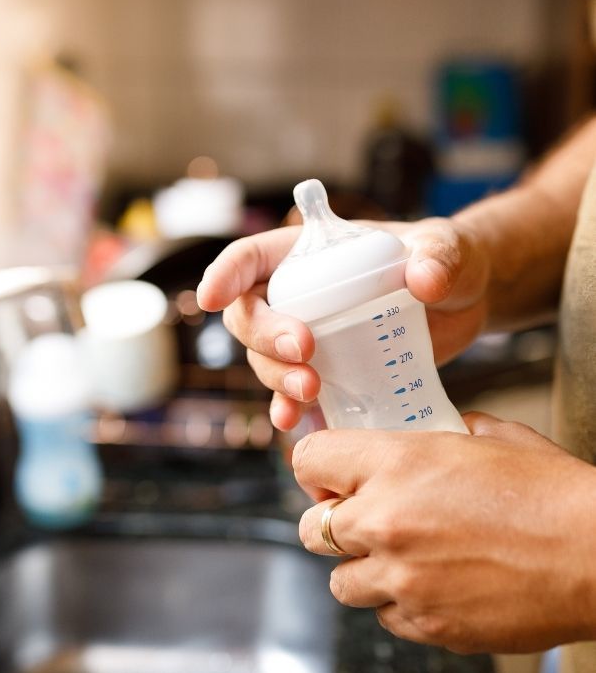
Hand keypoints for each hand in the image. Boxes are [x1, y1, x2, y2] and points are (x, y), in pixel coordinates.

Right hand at [196, 218, 490, 429]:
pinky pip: (293, 394)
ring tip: (313, 390)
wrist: (462, 303)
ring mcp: (306, 336)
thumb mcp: (448, 249)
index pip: (250, 258)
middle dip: (264, 338)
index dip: (224, 274)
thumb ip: (440, 256)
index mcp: (307, 253)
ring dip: (278, 379)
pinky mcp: (325, 372)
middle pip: (249, 316)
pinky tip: (302, 423)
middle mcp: (295, 295)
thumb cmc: (446, 261)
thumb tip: (424, 280)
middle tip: (304, 353)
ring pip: (265, 360)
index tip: (210, 298)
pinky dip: (292, 409)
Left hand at [294, 413, 595, 652]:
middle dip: (332, 524)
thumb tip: (433, 430)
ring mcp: (403, 579)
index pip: (308, 461)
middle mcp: (385, 522)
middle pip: (311, 529)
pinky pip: (387, 617)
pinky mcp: (428, 624)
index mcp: (394, 464)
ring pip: (342, 582)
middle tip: (364, 520)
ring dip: (363, 569)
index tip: (328, 479)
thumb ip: (442, 431)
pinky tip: (433, 586)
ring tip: (402, 558)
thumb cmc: (551, 492)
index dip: (316, 470)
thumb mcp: (488, 436)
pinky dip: (399, 604)